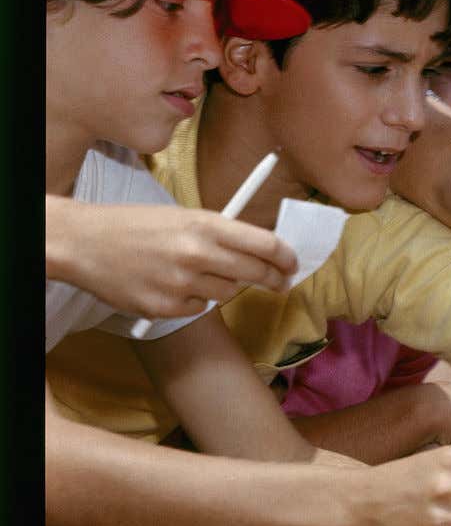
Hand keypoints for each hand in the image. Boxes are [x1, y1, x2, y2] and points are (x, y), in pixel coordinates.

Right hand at [45, 197, 296, 316]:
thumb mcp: (182, 216)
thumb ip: (222, 233)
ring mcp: (180, 283)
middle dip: (272, 279)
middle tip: (278, 282)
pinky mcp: (164, 307)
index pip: (265, 244)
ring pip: (226, 292)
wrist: (83, 242)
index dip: (286, 258)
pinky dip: (191, 300)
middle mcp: (196, 253)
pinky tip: (168, 284)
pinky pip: (198, 308)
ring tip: (193, 270)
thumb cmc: (136, 226)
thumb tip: (264, 250)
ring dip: (221, 284)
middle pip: (256, 274)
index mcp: (204, 224)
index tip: (292, 265)